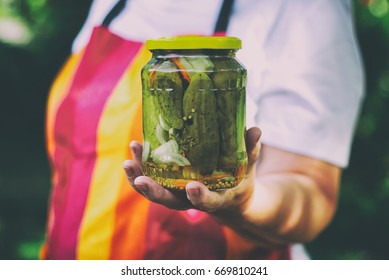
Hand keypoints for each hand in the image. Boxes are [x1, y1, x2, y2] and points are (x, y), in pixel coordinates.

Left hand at [123, 127, 261, 215]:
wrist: (229, 198)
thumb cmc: (240, 182)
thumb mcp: (248, 169)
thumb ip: (251, 150)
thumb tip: (256, 129)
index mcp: (216, 198)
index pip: (208, 201)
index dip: (200, 197)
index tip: (192, 188)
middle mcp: (192, 199)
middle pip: (171, 201)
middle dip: (154, 192)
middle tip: (140, 181)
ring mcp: (178, 193)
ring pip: (156, 192)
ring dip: (139, 178)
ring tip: (129, 161)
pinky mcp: (170, 184)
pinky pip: (152, 179)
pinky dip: (141, 169)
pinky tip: (135, 150)